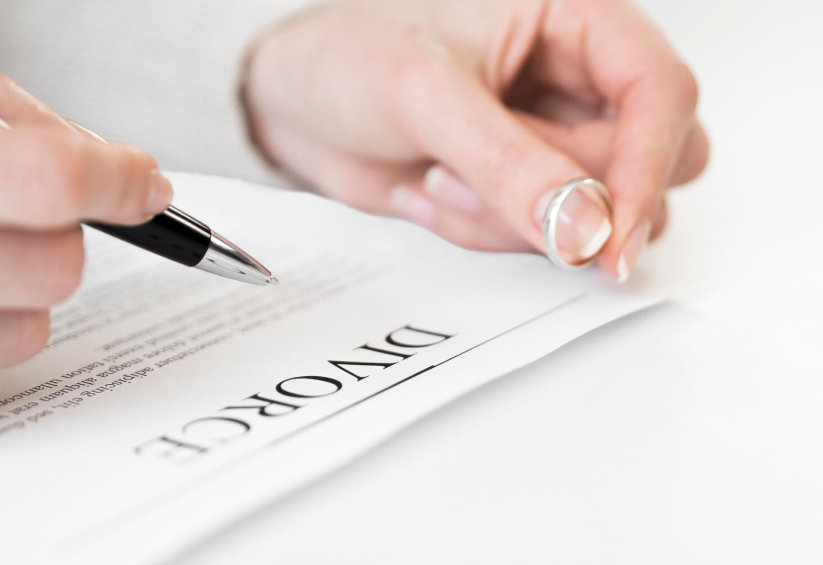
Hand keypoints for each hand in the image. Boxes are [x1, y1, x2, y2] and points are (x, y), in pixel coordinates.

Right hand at [0, 75, 173, 366]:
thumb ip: (41, 132)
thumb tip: (146, 182)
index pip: (56, 179)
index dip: (118, 182)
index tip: (149, 185)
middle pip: (59, 271)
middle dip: (70, 242)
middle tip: (42, 218)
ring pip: (31, 334)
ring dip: (33, 293)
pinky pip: (6, 358)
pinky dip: (8, 327)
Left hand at [244, 0, 707, 278]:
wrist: (297, 107)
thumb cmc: (349, 59)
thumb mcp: (427, 95)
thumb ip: (511, 163)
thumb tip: (587, 228)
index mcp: (572, 20)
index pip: (660, 91)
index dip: (648, 164)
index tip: (611, 234)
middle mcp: (576, 83)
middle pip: (650, 162)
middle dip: (563, 195)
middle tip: (477, 178)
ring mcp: (553, 144)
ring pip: (599, 215)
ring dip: (517, 222)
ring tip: (439, 177)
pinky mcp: (523, 192)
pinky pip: (542, 240)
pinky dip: (487, 234)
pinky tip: (434, 192)